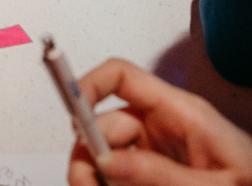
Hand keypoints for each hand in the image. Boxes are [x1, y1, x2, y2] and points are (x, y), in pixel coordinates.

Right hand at [67, 59, 251, 185]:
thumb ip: (159, 175)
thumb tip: (104, 161)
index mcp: (179, 111)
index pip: (121, 77)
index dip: (88, 86)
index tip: (71, 118)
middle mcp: (162, 126)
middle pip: (105, 126)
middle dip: (89, 156)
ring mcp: (158, 152)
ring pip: (108, 158)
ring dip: (99, 178)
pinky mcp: (158, 175)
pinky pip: (122, 178)